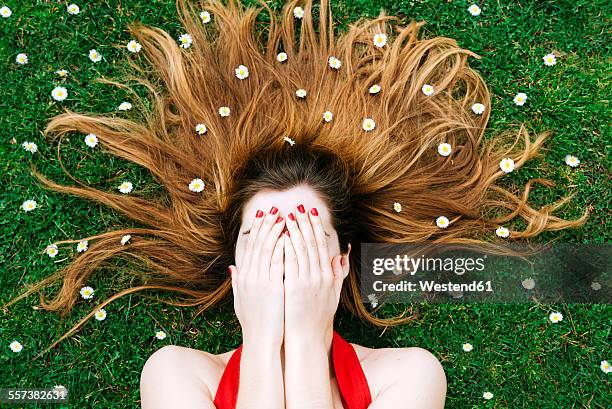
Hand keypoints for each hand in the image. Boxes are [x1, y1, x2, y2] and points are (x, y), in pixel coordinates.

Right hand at [230, 207, 285, 347]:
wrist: (261, 340)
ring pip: (268, 250)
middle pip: (258, 244)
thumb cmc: (254, 322)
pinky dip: (283, 248)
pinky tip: (289, 237)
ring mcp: (260, 281)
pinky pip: (278, 262)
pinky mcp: (273, 287)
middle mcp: (250, 276)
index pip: (249, 247)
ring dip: (276, 231)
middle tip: (274, 209)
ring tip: (283, 217)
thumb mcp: (240, 300)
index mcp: (243, 277)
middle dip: (266, 225)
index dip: (256, 230)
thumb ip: (237, 282)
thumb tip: (233, 267)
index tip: (263, 216)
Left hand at [282, 205, 348, 345]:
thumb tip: (341, 256)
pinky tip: (282, 236)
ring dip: (294, 231)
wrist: (307, 337)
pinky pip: (290, 262)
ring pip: (300, 249)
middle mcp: (319, 276)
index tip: (311, 213)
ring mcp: (307, 281)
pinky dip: (287, 247)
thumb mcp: (333, 295)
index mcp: (327, 276)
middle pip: (311, 243)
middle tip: (298, 207)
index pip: (321, 246)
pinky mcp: (294, 287)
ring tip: (287, 216)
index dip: (315, 228)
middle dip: (304, 223)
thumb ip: (337, 274)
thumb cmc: (318, 317)